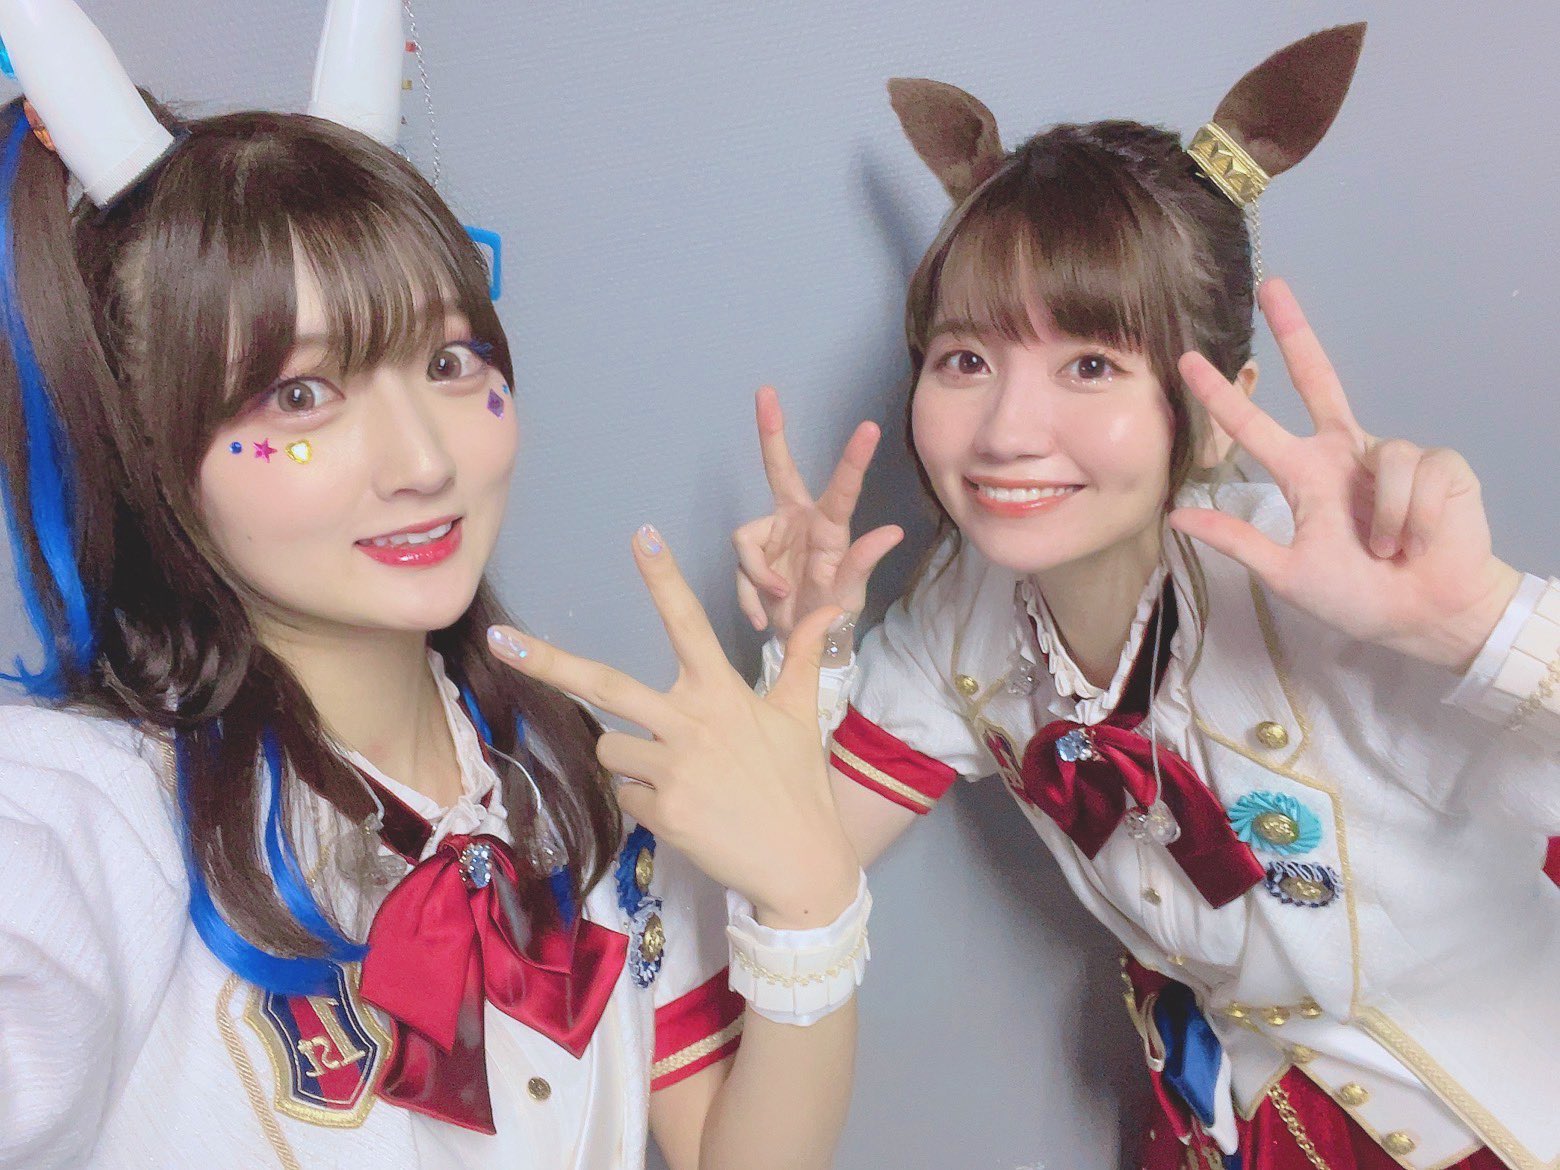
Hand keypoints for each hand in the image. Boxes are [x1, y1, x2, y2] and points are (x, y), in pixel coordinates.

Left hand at [488, 525, 859, 927]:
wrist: (801, 862)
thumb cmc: (799, 785)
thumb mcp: (802, 715)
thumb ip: (802, 658)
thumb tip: (828, 612)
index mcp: (722, 691)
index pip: (688, 622)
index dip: (664, 578)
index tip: (642, 536)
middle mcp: (692, 722)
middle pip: (605, 683)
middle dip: (547, 661)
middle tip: (499, 640)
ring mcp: (673, 769)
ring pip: (608, 748)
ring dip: (628, 759)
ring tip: (677, 777)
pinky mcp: (662, 812)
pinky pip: (624, 795)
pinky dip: (644, 802)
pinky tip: (684, 811)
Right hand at [732, 386, 902, 641]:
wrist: (802, 640)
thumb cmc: (832, 610)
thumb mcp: (850, 593)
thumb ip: (864, 561)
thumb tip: (893, 532)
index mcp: (828, 526)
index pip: (842, 488)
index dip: (854, 459)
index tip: (869, 427)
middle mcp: (797, 520)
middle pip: (779, 470)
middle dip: (772, 432)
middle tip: (765, 393)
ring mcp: (771, 536)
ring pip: (746, 541)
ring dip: (757, 578)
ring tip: (778, 601)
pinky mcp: (750, 556)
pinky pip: (739, 570)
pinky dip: (749, 597)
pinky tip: (765, 616)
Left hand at [1169, 279, 1520, 673]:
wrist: (1428, 617)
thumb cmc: (1359, 597)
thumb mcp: (1286, 572)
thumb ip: (1237, 541)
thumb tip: (1176, 518)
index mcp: (1306, 475)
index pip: (1257, 427)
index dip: (1225, 397)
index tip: (1190, 363)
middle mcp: (1344, 454)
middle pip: (1318, 379)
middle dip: (1296, 332)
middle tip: (1270, 286)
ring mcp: (1392, 456)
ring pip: (1381, 456)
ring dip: (1382, 520)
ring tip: (1389, 551)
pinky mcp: (1439, 464)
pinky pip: (1415, 473)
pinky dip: (1411, 517)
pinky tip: (1418, 539)